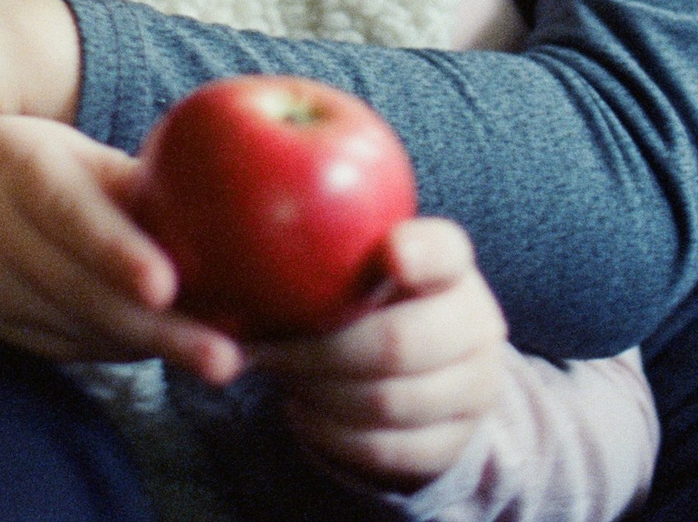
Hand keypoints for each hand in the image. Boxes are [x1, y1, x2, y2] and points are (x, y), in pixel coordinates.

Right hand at [0, 116, 242, 383]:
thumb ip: (124, 178)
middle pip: (89, 294)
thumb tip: (216, 196)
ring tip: (223, 361)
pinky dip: (126, 350)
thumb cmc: (1, 162)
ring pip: (84, 331)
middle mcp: (4, 238)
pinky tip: (177, 351)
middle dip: (161, 332)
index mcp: (19, 174)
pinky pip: (74, 346)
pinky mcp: (4, 333)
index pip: (70, 217)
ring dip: (154, 350)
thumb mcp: (53, 148)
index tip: (164, 284)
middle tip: (226, 359)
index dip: (116, 253)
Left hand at [247, 219, 508, 490]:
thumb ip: (307, 256)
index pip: (443, 250)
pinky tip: (301, 408)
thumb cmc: (363, 294)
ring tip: (281, 375)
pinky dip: (330, 432)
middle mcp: (475, 321)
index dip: (420, 253)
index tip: (392, 254)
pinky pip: (383, 447)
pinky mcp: (456, 440)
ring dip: (318, 393)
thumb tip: (222, 303)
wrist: (420, 364)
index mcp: (449, 263)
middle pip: (397, 344)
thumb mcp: (348, 261)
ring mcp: (474, 386)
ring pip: (385, 403)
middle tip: (266, 348)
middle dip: (318, 352)